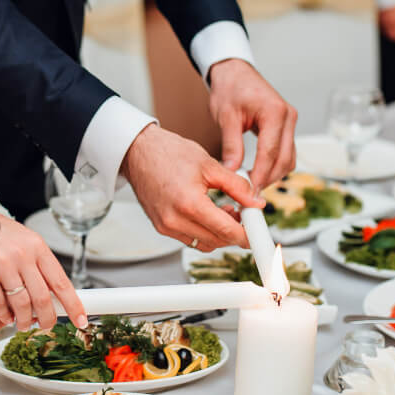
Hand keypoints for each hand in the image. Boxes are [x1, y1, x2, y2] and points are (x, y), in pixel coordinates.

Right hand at [0, 217, 86, 330]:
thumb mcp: (20, 241)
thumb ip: (34, 266)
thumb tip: (47, 296)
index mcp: (37, 246)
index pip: (61, 281)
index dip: (73, 304)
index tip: (80, 319)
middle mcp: (23, 255)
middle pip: (42, 298)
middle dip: (46, 319)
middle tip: (45, 325)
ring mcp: (2, 264)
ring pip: (21, 304)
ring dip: (23, 320)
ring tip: (22, 323)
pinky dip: (2, 314)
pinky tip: (3, 314)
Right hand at [121, 124, 263, 252]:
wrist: (138, 151)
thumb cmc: (168, 153)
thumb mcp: (209, 165)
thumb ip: (237, 186)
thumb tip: (255, 201)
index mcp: (189, 203)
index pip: (226, 231)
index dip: (246, 235)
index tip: (255, 233)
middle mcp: (174, 219)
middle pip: (216, 241)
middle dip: (234, 232)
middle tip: (243, 215)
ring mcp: (165, 225)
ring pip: (203, 243)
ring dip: (218, 233)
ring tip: (225, 211)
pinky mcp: (160, 226)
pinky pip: (188, 238)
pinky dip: (203, 231)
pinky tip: (208, 213)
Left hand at [208, 59, 296, 190]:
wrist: (234, 72)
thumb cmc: (230, 88)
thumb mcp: (226, 117)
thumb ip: (231, 145)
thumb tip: (231, 171)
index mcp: (274, 112)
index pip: (270, 152)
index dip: (261, 175)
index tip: (250, 191)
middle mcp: (288, 117)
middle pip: (284, 159)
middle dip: (268, 178)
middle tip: (249, 193)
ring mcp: (290, 122)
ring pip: (288, 158)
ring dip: (273, 174)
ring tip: (251, 185)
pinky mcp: (286, 126)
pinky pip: (285, 152)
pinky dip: (274, 165)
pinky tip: (258, 172)